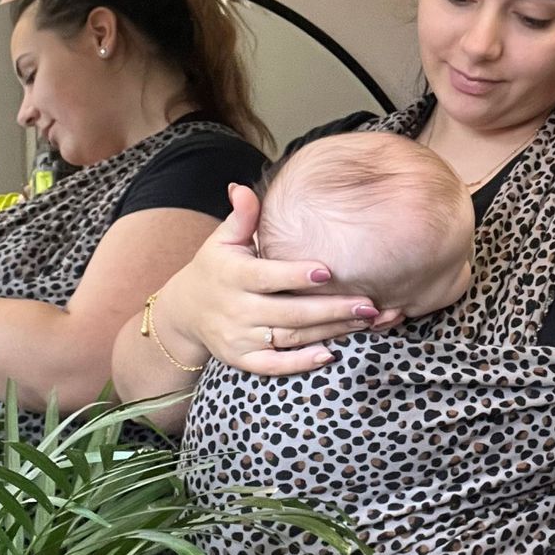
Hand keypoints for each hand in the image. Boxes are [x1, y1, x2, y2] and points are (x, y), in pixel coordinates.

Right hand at [156, 183, 399, 375]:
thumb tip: (242, 188)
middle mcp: (236, 309)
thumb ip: (241, 217)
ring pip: (290, 338)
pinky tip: (330, 355)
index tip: (328, 271)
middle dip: (331, 310)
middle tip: (369, 305)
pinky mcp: (243, 359)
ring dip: (330, 332)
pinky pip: (274, 366)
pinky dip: (300, 363)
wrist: (184, 312)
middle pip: (289, 312)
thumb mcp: (222, 240)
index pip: (268, 277)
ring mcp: (239, 338)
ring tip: (365, 322)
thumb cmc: (216, 267)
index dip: (296, 276)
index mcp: (233, 275)